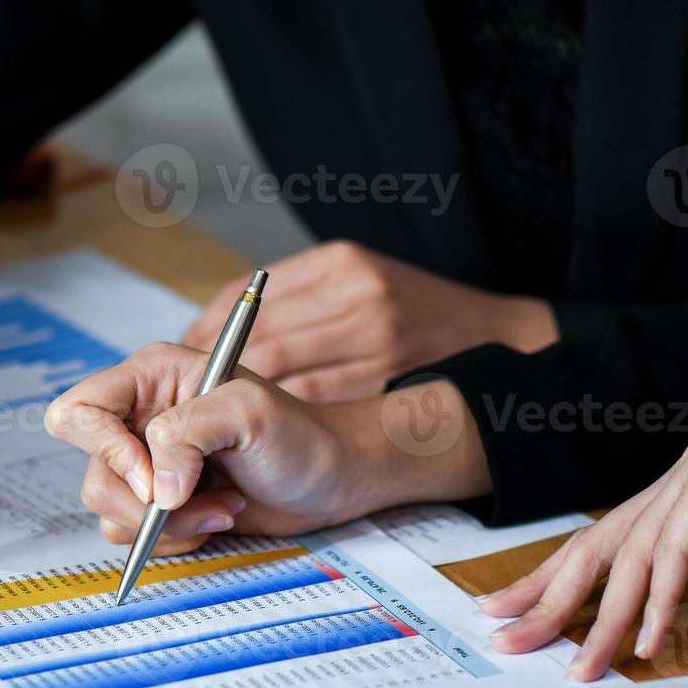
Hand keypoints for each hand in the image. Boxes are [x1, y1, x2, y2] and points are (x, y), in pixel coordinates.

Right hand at [45, 342, 489, 554]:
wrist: (334, 478)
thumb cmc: (301, 434)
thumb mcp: (248, 413)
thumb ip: (189, 434)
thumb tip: (157, 488)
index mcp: (151, 378)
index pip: (80, 411)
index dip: (103, 449)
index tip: (151, 479)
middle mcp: (142, 419)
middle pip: (92, 470)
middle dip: (142, 500)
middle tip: (191, 500)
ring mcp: (150, 465)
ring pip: (110, 508)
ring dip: (167, 523)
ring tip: (221, 506)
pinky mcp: (164, 504)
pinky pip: (134, 535)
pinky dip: (176, 537)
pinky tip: (218, 517)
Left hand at [182, 241, 556, 402]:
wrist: (497, 341)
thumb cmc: (416, 316)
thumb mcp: (358, 282)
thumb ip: (297, 300)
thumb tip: (214, 329)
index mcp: (342, 263)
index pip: (246, 296)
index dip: (208, 329)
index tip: (190, 353)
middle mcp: (358, 296)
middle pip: (258, 339)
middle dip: (216, 370)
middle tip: (195, 393)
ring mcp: (374, 340)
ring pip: (280, 373)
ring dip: (243, 397)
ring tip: (222, 411)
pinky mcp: (384, 380)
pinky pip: (312, 402)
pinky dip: (281, 413)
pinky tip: (269, 424)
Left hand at [483, 438, 687, 679]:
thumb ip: (671, 586)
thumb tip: (615, 618)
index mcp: (672, 503)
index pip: (597, 546)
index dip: (547, 583)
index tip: (507, 616)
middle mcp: (676, 481)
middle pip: (596, 546)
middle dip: (547, 598)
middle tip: (510, 638)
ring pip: (630, 553)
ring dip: (604, 618)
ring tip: (586, 665)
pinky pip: (674, 547)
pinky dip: (658, 598)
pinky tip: (645, 640)